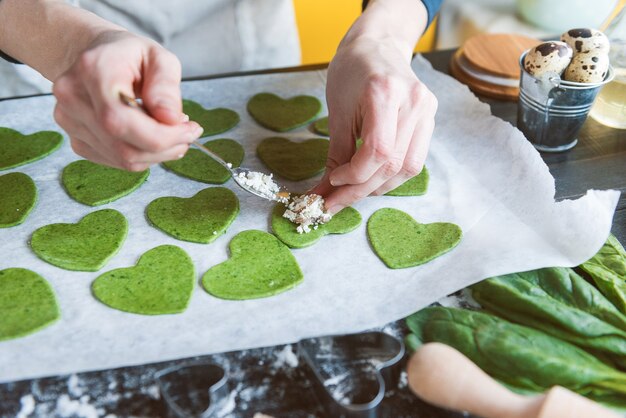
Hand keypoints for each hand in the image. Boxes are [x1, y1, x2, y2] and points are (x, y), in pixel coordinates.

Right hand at [52, 31, 202, 170]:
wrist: (97, 55)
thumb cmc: (130, 55)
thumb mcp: (159, 58)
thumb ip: (166, 87)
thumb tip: (171, 120)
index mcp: (93, 70)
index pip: (122, 120)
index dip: (163, 135)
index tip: (191, 129)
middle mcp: (73, 97)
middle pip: (124, 146)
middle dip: (166, 147)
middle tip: (187, 133)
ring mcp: (69, 121)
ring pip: (123, 159)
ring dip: (157, 153)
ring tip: (171, 132)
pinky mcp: (76, 139)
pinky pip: (117, 161)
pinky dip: (142, 155)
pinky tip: (151, 137)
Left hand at [312, 36, 436, 212]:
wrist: (377, 45)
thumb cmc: (351, 72)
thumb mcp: (337, 109)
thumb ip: (336, 153)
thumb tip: (327, 190)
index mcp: (385, 93)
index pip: (377, 151)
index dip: (353, 175)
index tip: (332, 183)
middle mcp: (413, 102)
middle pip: (392, 164)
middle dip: (361, 189)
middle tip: (335, 201)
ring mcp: (427, 110)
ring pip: (408, 168)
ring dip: (379, 186)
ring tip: (354, 190)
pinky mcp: (430, 118)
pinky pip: (415, 159)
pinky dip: (393, 174)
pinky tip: (373, 177)